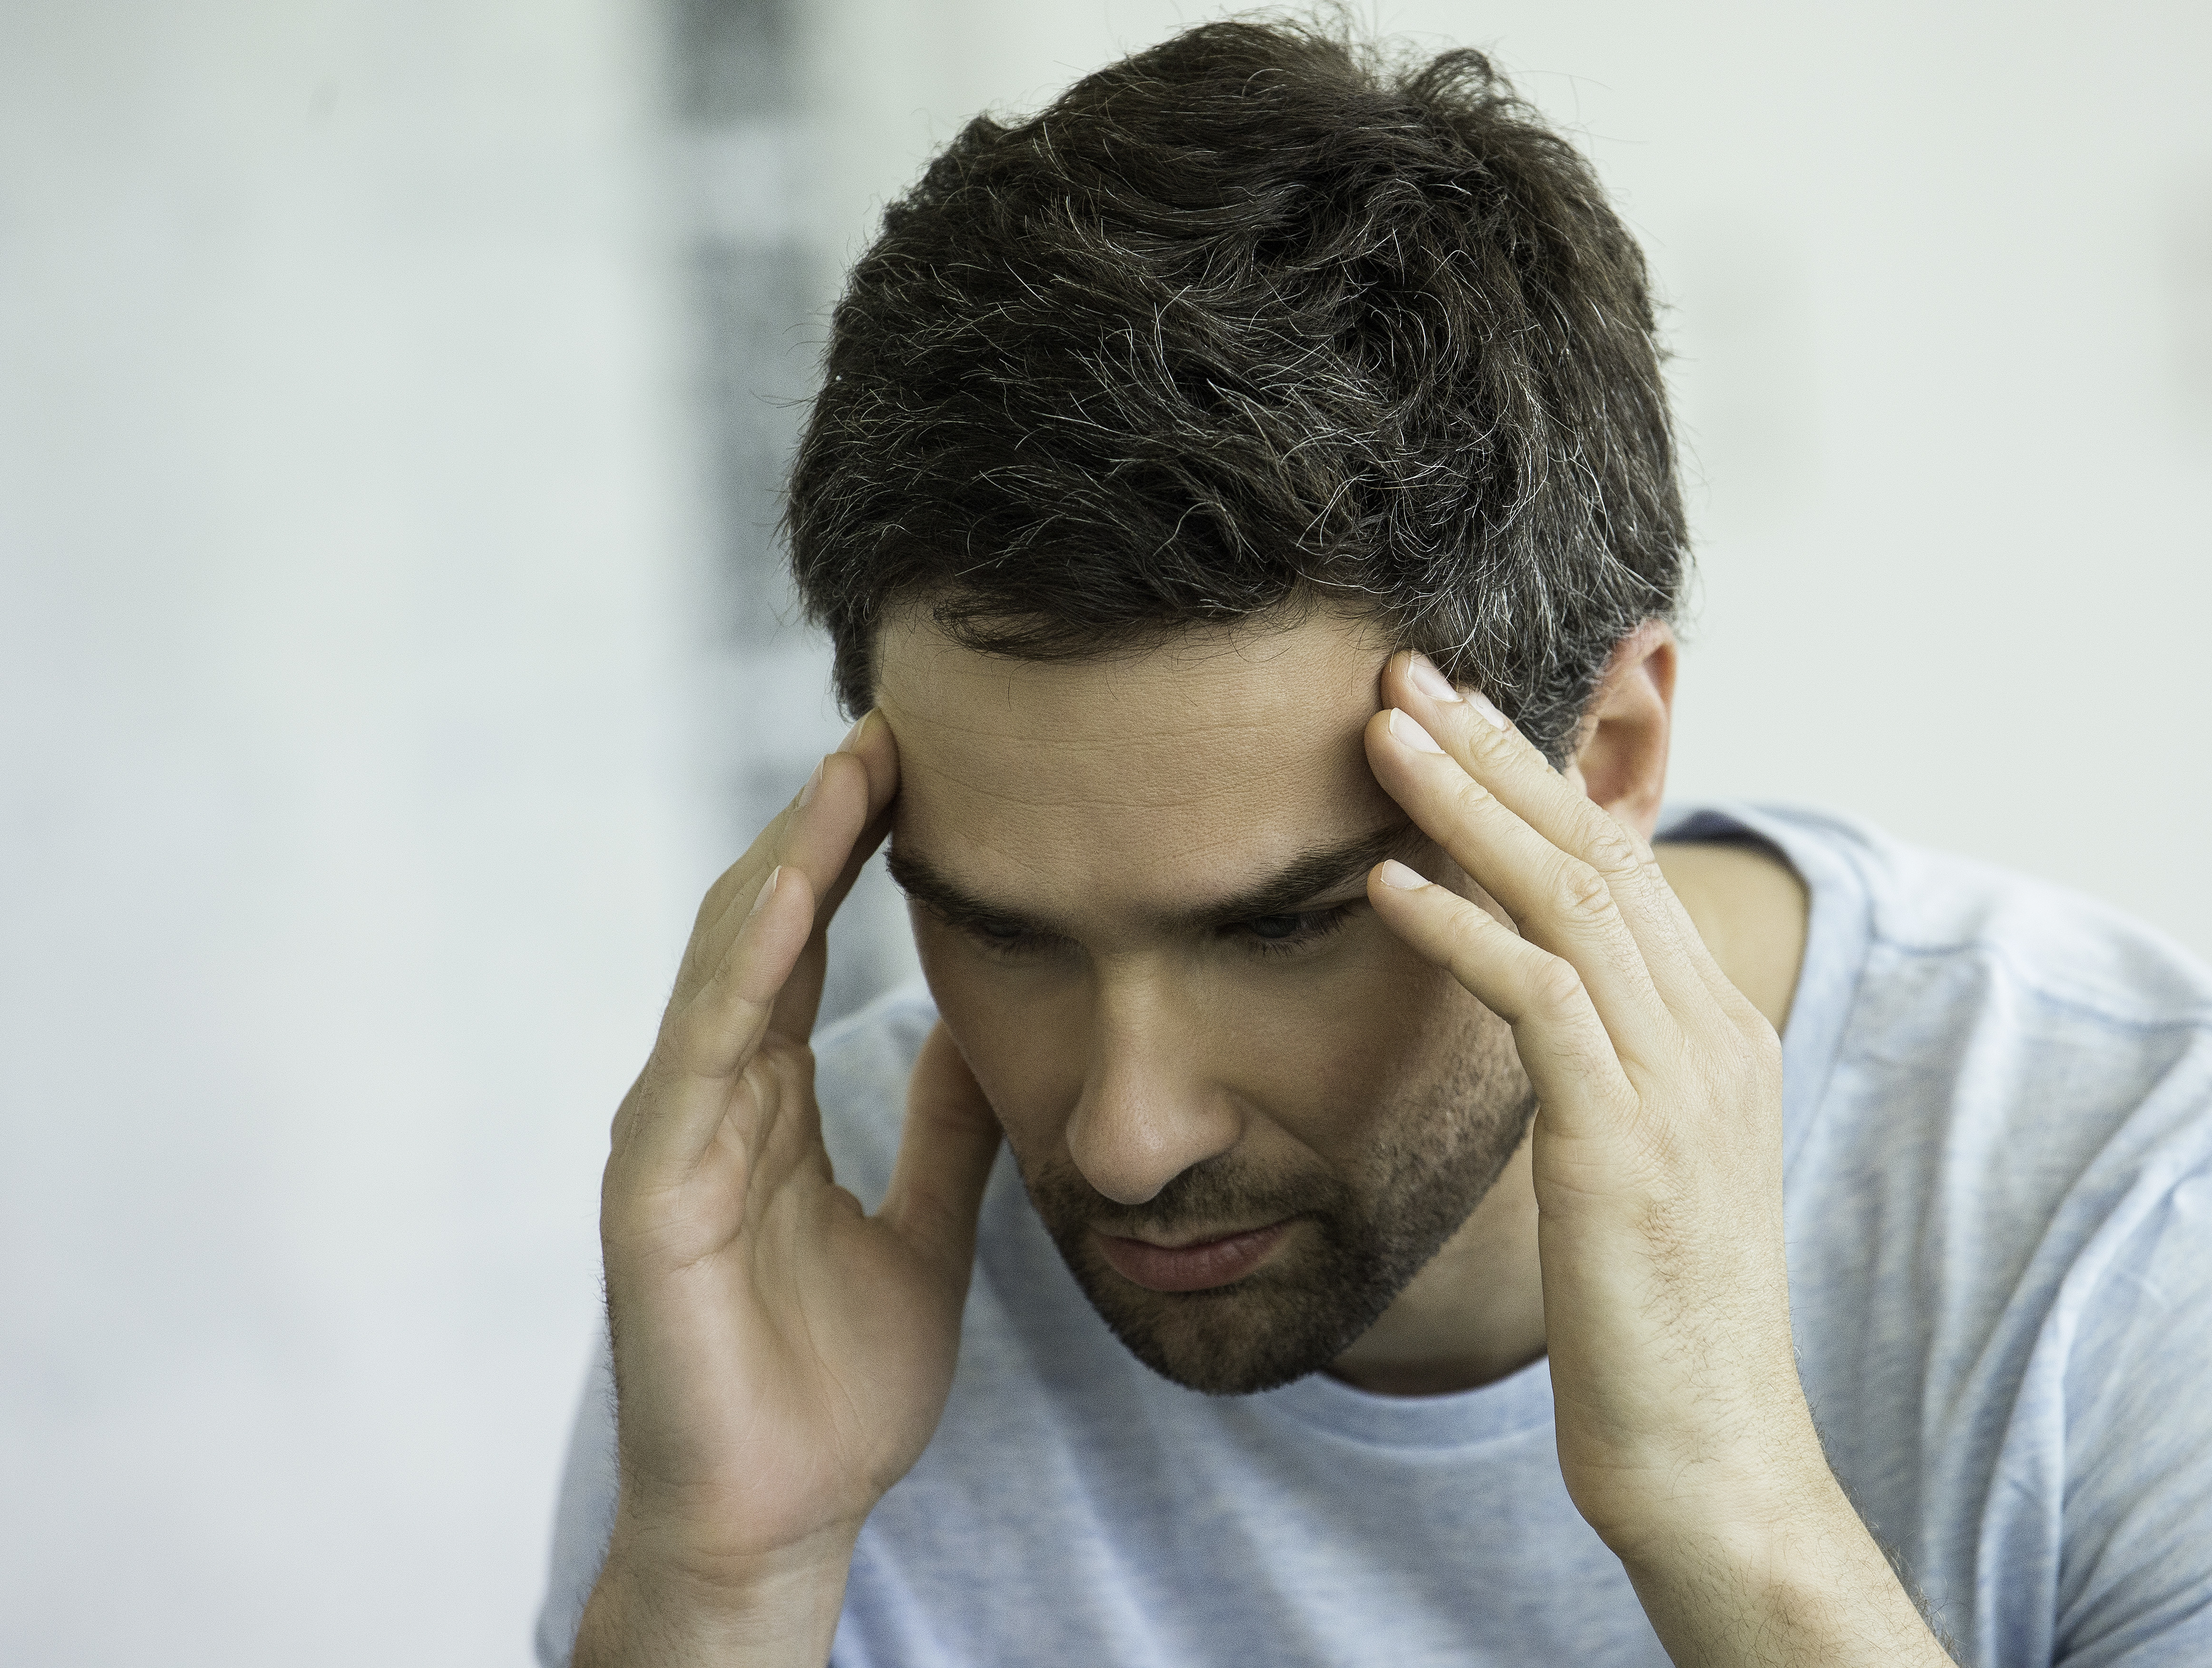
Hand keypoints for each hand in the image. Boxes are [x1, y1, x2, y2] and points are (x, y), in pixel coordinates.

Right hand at [577, 713, 1000, 1666]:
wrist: (782, 1518)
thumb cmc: (831, 1391)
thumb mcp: (922, 1234)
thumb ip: (941, 1135)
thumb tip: (976, 1032)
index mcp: (764, 1104)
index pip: (804, 943)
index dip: (852, 851)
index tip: (919, 766)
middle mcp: (708, 1101)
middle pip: (758, 927)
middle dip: (820, 825)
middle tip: (892, 726)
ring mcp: (671, 1140)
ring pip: (724, 967)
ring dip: (785, 863)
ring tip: (851, 771)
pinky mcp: (652, 1193)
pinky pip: (699, 1057)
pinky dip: (740, 971)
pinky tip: (790, 896)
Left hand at [1361, 655, 1950, 1666]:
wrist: (1716, 1463)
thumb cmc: (1658, 1327)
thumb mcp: (1642, 1172)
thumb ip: (1604, 1075)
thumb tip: (1536, 1016)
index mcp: (1719, 1037)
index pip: (1626, 868)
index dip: (1540, 778)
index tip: (1457, 712)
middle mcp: (1712, 1038)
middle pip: (1599, 849)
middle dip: (1500, 752)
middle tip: (1406, 673)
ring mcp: (1679, 1085)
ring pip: (1568, 898)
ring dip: (1465, 807)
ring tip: (1379, 736)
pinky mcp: (1624, 1142)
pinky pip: (1536, 1000)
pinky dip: (1458, 930)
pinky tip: (1385, 885)